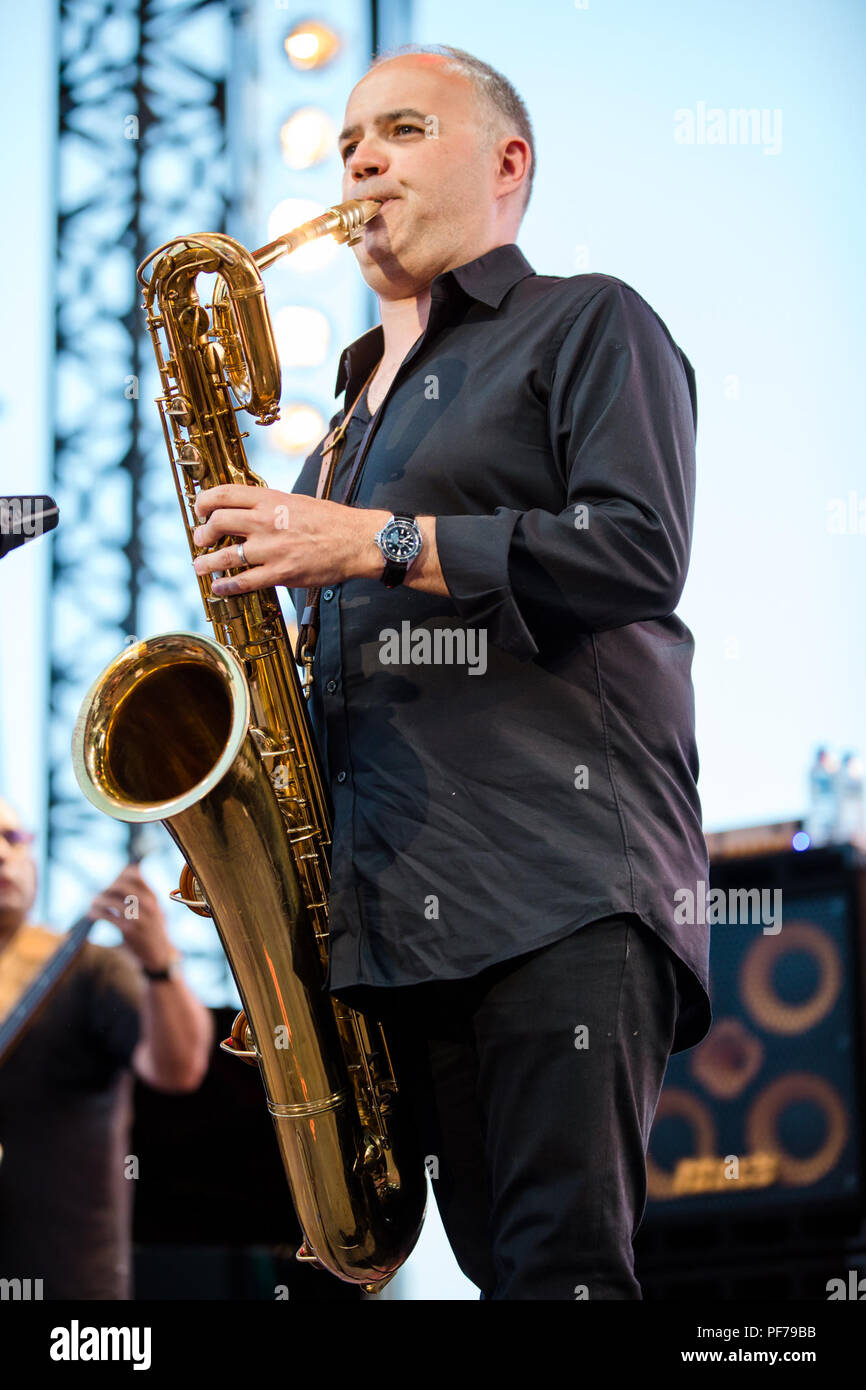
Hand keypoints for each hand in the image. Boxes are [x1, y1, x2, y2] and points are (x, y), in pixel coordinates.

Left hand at [89, 864, 175, 972]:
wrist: (159, 954)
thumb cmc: (152, 929)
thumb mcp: (154, 909)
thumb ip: (142, 895)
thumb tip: (121, 876)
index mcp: (153, 896)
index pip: (135, 875)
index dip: (122, 875)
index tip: (114, 881)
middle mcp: (147, 904)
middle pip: (121, 886)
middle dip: (108, 888)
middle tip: (101, 894)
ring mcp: (139, 917)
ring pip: (111, 900)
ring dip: (98, 900)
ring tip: (92, 903)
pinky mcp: (129, 930)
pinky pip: (107, 916)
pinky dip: (96, 913)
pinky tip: (91, 914)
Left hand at [191, 485, 388, 594]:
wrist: (357, 540)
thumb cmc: (330, 520)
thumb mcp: (296, 500)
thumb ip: (269, 504)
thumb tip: (246, 510)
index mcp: (270, 499)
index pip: (223, 494)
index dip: (203, 502)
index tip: (199, 510)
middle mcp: (265, 521)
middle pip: (217, 522)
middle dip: (202, 533)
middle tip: (200, 539)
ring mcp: (271, 548)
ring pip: (225, 555)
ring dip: (206, 562)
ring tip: (199, 566)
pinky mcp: (280, 572)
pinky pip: (244, 581)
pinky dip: (226, 586)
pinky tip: (218, 587)